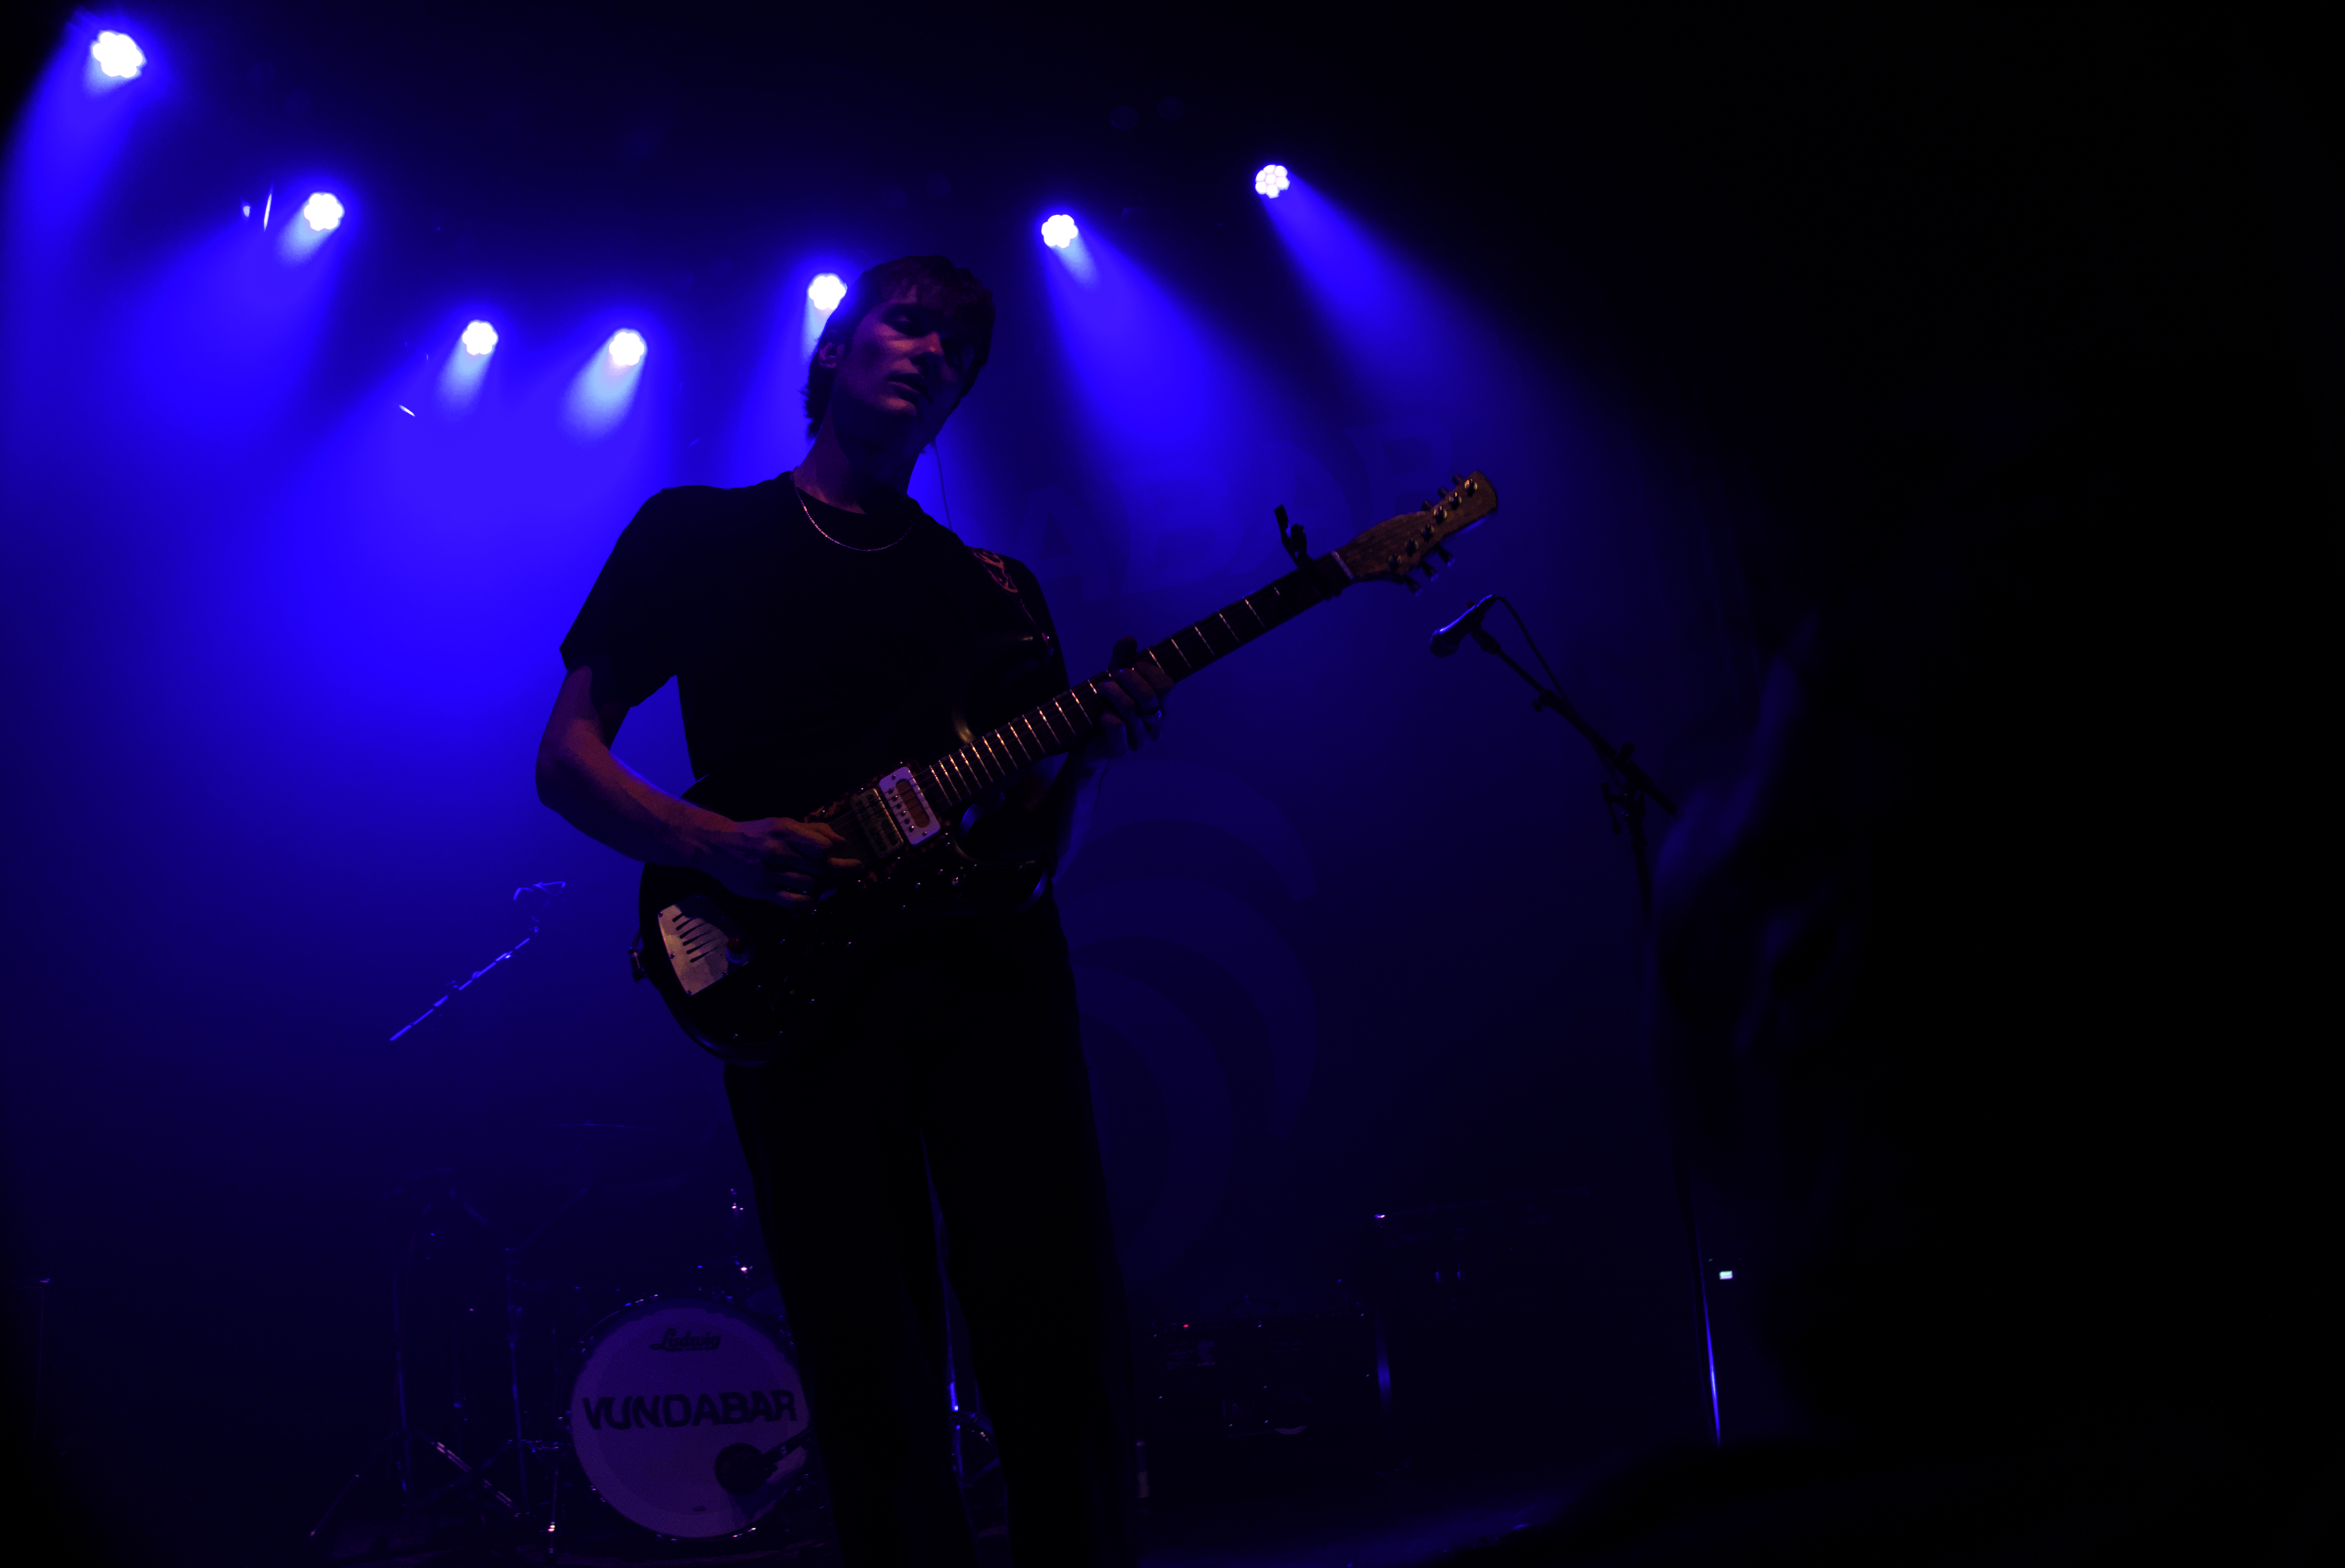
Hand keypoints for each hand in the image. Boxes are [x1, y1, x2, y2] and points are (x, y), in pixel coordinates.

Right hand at [694, 816, 862, 910]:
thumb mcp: (781, 824)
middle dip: (840, 870)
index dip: (834, 852)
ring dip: (825, 886)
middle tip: (851, 870)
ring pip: (810, 884)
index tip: (840, 853)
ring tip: (829, 882)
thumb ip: (813, 831)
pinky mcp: (761, 890)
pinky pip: (794, 901)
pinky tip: (812, 897)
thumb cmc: (756, 834)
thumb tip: (841, 842)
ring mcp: (768, 872)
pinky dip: (809, 901)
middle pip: (820, 867)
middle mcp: (776, 850)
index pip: (821, 846)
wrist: (717, 846)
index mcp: (783, 830)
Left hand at [1080, 635, 1173, 764]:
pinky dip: (1106, 715)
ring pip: (1131, 709)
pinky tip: (1101, 714)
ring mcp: (1140, 740)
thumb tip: (1129, 638)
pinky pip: (1117, 726)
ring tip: (1101, 689)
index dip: (1147, 671)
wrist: (1085, 738)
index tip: (1130, 665)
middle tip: (1112, 676)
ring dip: (1112, 694)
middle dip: (1127, 679)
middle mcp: (1156, 726)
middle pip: (1150, 696)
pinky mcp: (1121, 750)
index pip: (1166, 686)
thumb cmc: (1107, 706)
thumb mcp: (1115, 680)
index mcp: (1163, 708)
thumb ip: (1123, 660)